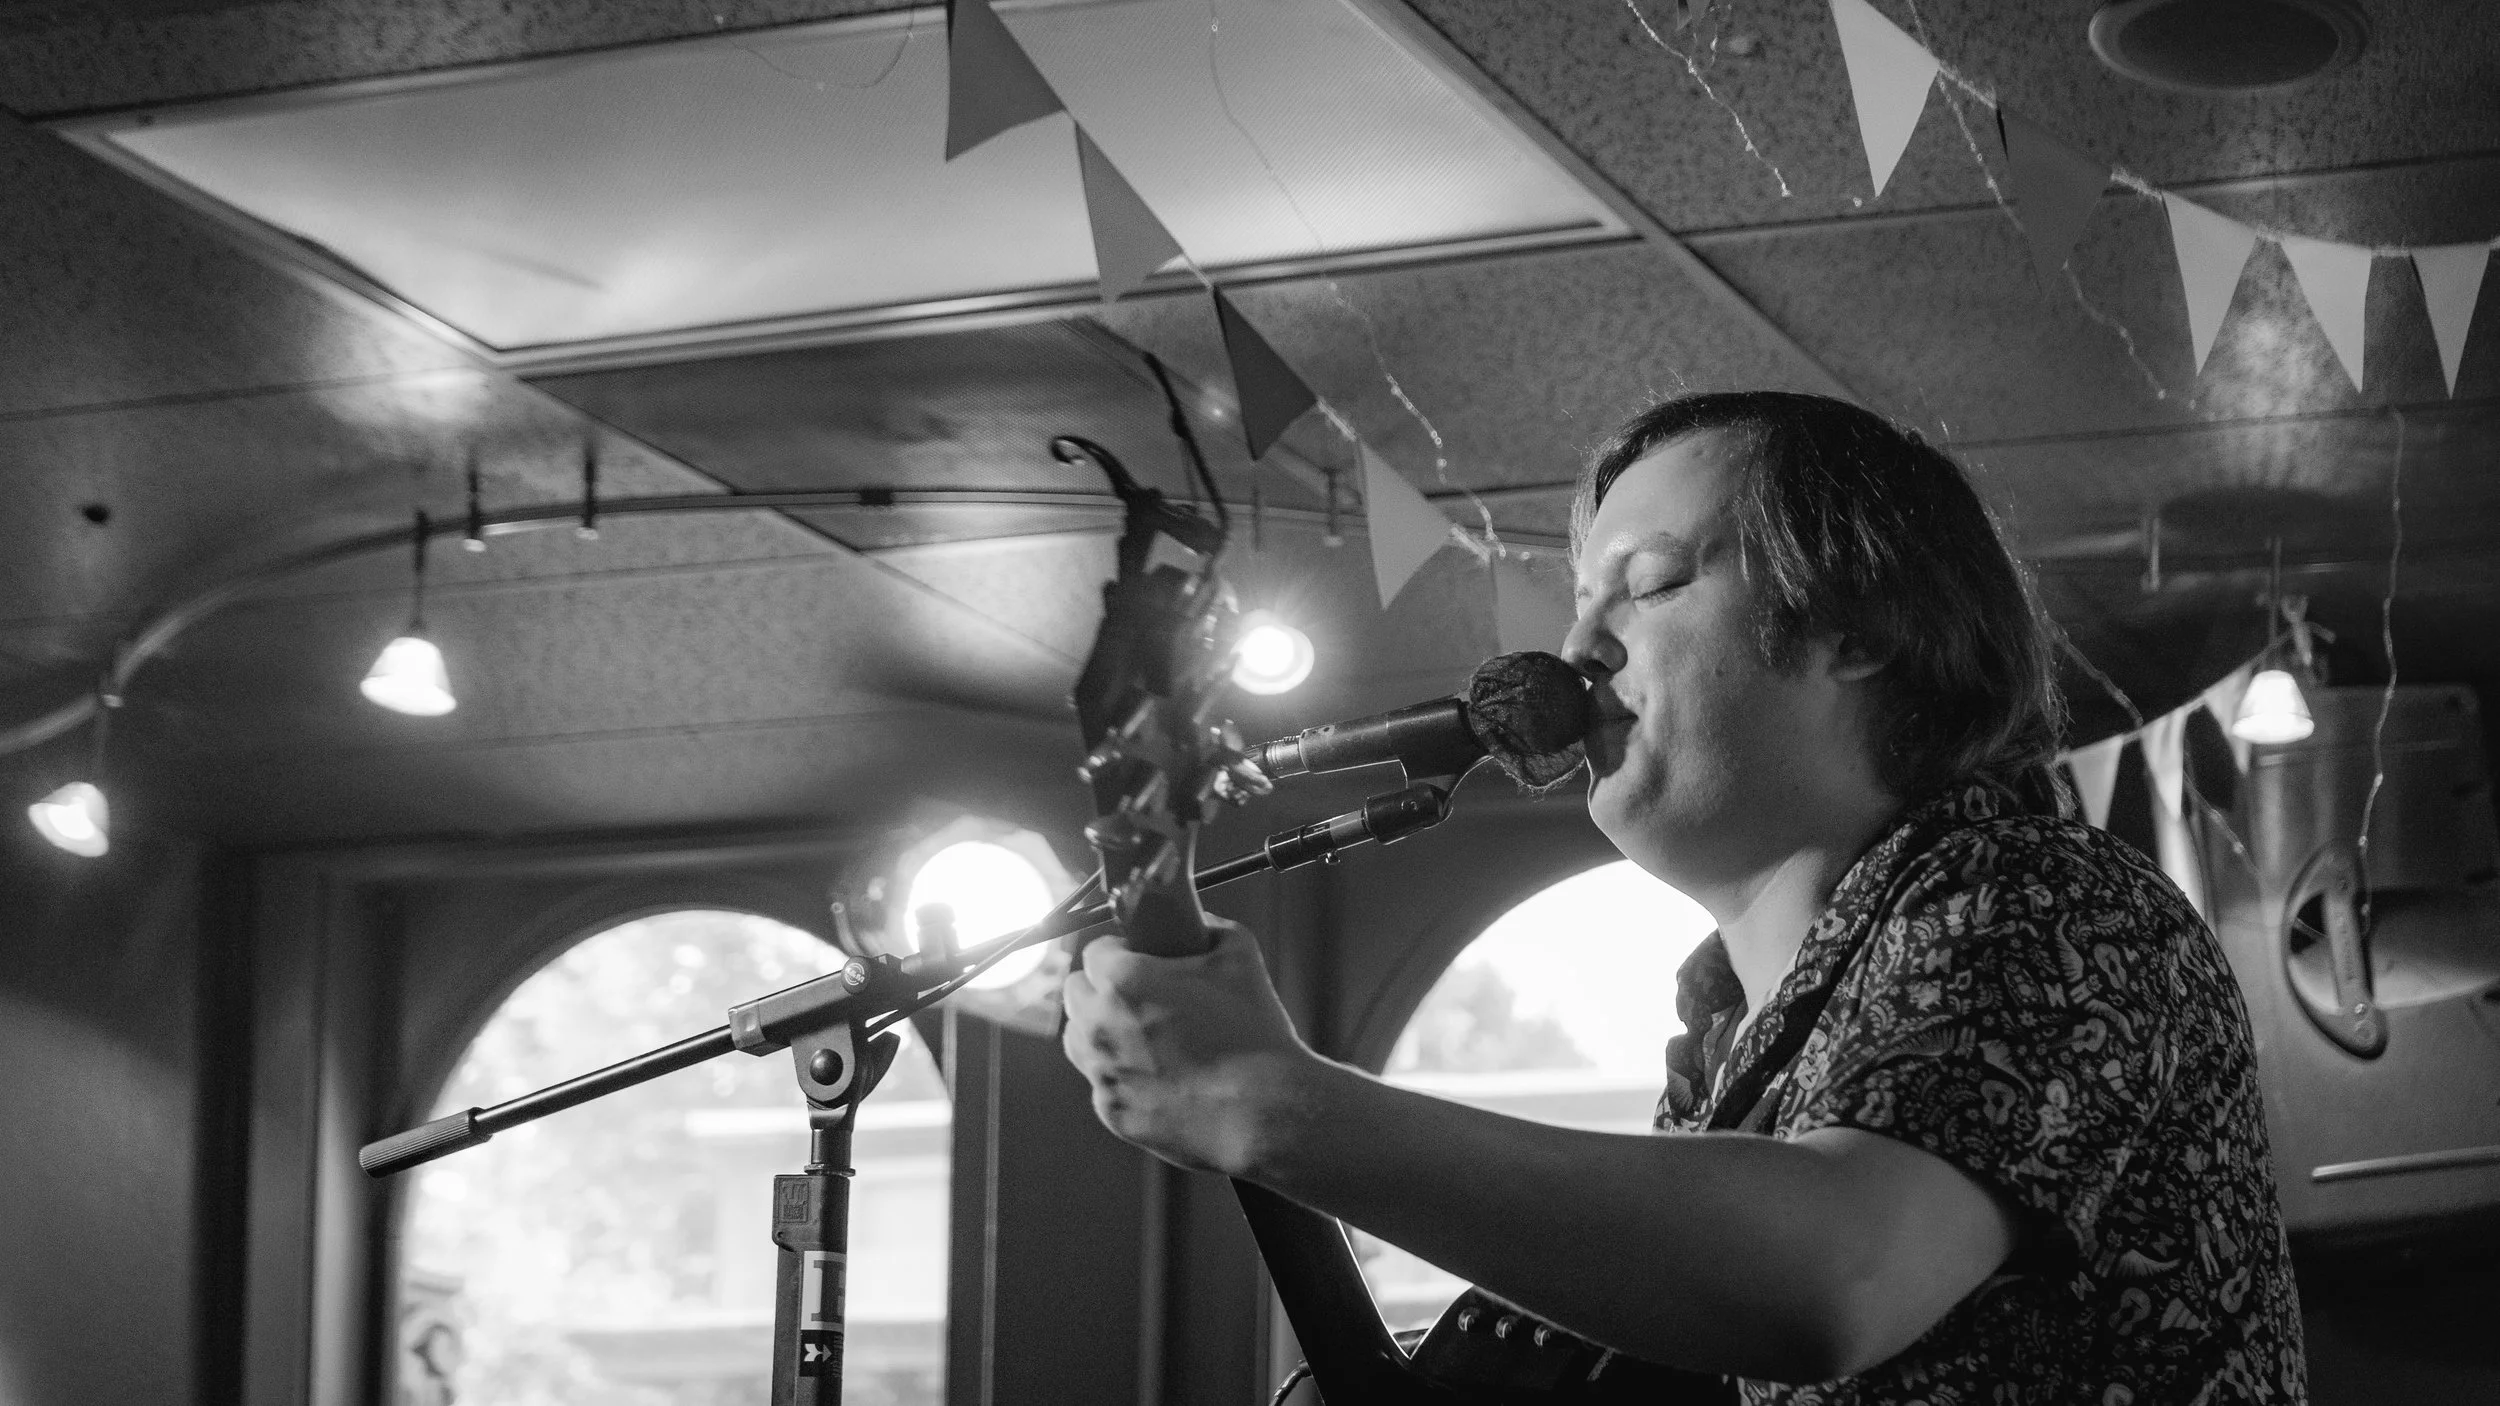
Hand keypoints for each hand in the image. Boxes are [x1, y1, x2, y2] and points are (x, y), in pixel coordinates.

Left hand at [1059, 919, 1310, 1175]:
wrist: (1263, 1109)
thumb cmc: (1252, 1032)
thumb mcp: (1239, 955)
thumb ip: (1209, 927)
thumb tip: (1198, 924)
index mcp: (1123, 979)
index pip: (1095, 951)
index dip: (1120, 951)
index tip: (1140, 958)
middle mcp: (1099, 1025)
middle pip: (1076, 992)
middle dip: (1101, 989)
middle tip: (1140, 996)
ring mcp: (1103, 1073)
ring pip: (1078, 1039)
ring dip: (1099, 1031)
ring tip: (1142, 1036)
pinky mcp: (1112, 1112)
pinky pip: (1103, 1085)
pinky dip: (1122, 1077)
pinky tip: (1160, 1076)